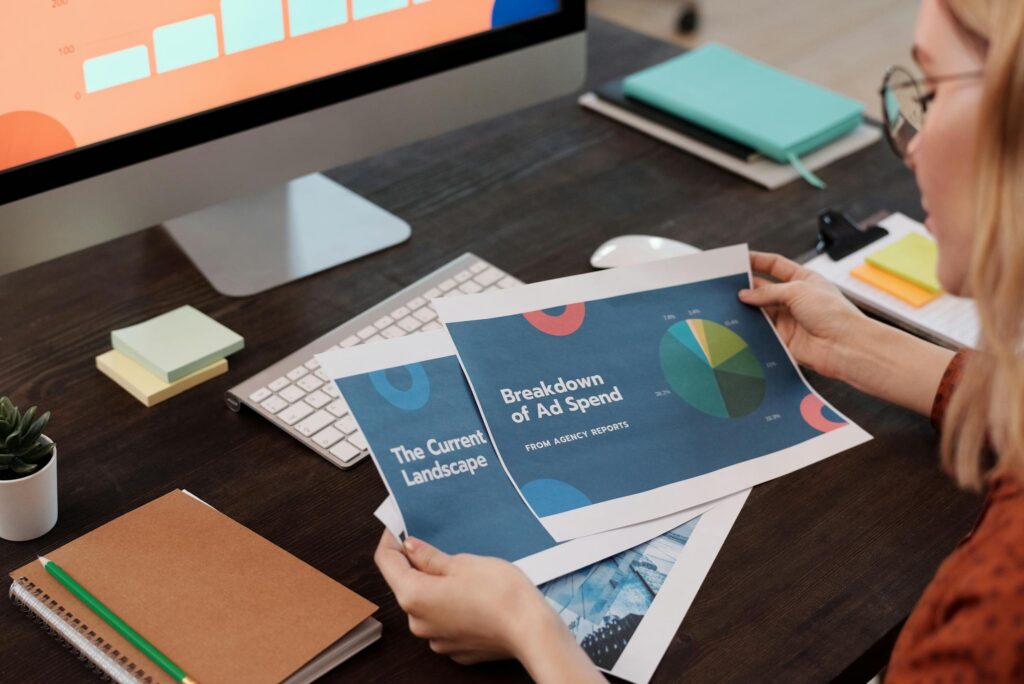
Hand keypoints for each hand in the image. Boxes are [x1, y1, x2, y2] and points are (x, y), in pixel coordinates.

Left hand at [374, 532, 602, 681]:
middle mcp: (418, 622)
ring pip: (426, 603)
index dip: (391, 539)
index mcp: (413, 596)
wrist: (531, 631)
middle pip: (406, 584)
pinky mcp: (455, 647)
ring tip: (463, 570)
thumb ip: (430, 556)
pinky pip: (444, 619)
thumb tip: (410, 546)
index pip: (386, 562)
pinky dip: (451, 605)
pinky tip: (472, 594)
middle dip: (417, 563)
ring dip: (436, 585)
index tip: (398, 526)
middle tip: (437, 543)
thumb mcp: (462, 562)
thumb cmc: (500, 594)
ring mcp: (436, 638)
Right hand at [738, 250, 954, 415]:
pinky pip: (762, 332)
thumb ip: (768, 292)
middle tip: (725, 285)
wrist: (846, 347)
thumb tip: (745, 295)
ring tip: (725, 304)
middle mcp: (795, 299)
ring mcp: (789, 319)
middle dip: (746, 287)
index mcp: (803, 280)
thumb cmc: (834, 314)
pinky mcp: (783, 339)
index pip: (775, 265)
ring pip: (760, 311)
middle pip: (764, 289)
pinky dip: (750, 329)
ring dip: (746, 309)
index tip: (739, 259)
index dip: (757, 261)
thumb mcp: (798, 291)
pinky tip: (736, 324)